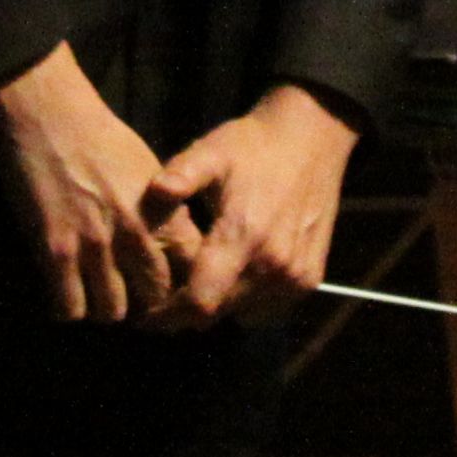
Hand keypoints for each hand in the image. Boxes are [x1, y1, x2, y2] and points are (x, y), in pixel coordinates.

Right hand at [0, 44, 183, 324]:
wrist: (48, 113)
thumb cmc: (99, 136)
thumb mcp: (150, 172)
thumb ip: (165, 213)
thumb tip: (172, 248)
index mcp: (165, 214)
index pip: (190, 274)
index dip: (179, 290)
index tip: (163, 291)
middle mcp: (137, 234)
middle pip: (153, 302)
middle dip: (142, 307)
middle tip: (125, 299)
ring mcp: (96, 246)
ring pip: (111, 313)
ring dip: (102, 308)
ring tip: (92, 294)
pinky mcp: (57, 251)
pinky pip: (69, 308)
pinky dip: (66, 307)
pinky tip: (63, 291)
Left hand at [144, 82, 359, 326]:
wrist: (310, 139)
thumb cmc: (253, 146)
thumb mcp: (211, 152)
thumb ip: (181, 174)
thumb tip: (154, 190)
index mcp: (243, 235)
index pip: (201, 301)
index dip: (169, 315)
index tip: (146, 317)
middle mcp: (272, 265)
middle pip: (219, 312)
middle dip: (187, 311)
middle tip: (165, 297)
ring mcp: (295, 275)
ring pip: (243, 314)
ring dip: (219, 305)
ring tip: (201, 281)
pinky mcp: (310, 278)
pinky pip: (269, 309)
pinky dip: (248, 301)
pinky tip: (236, 274)